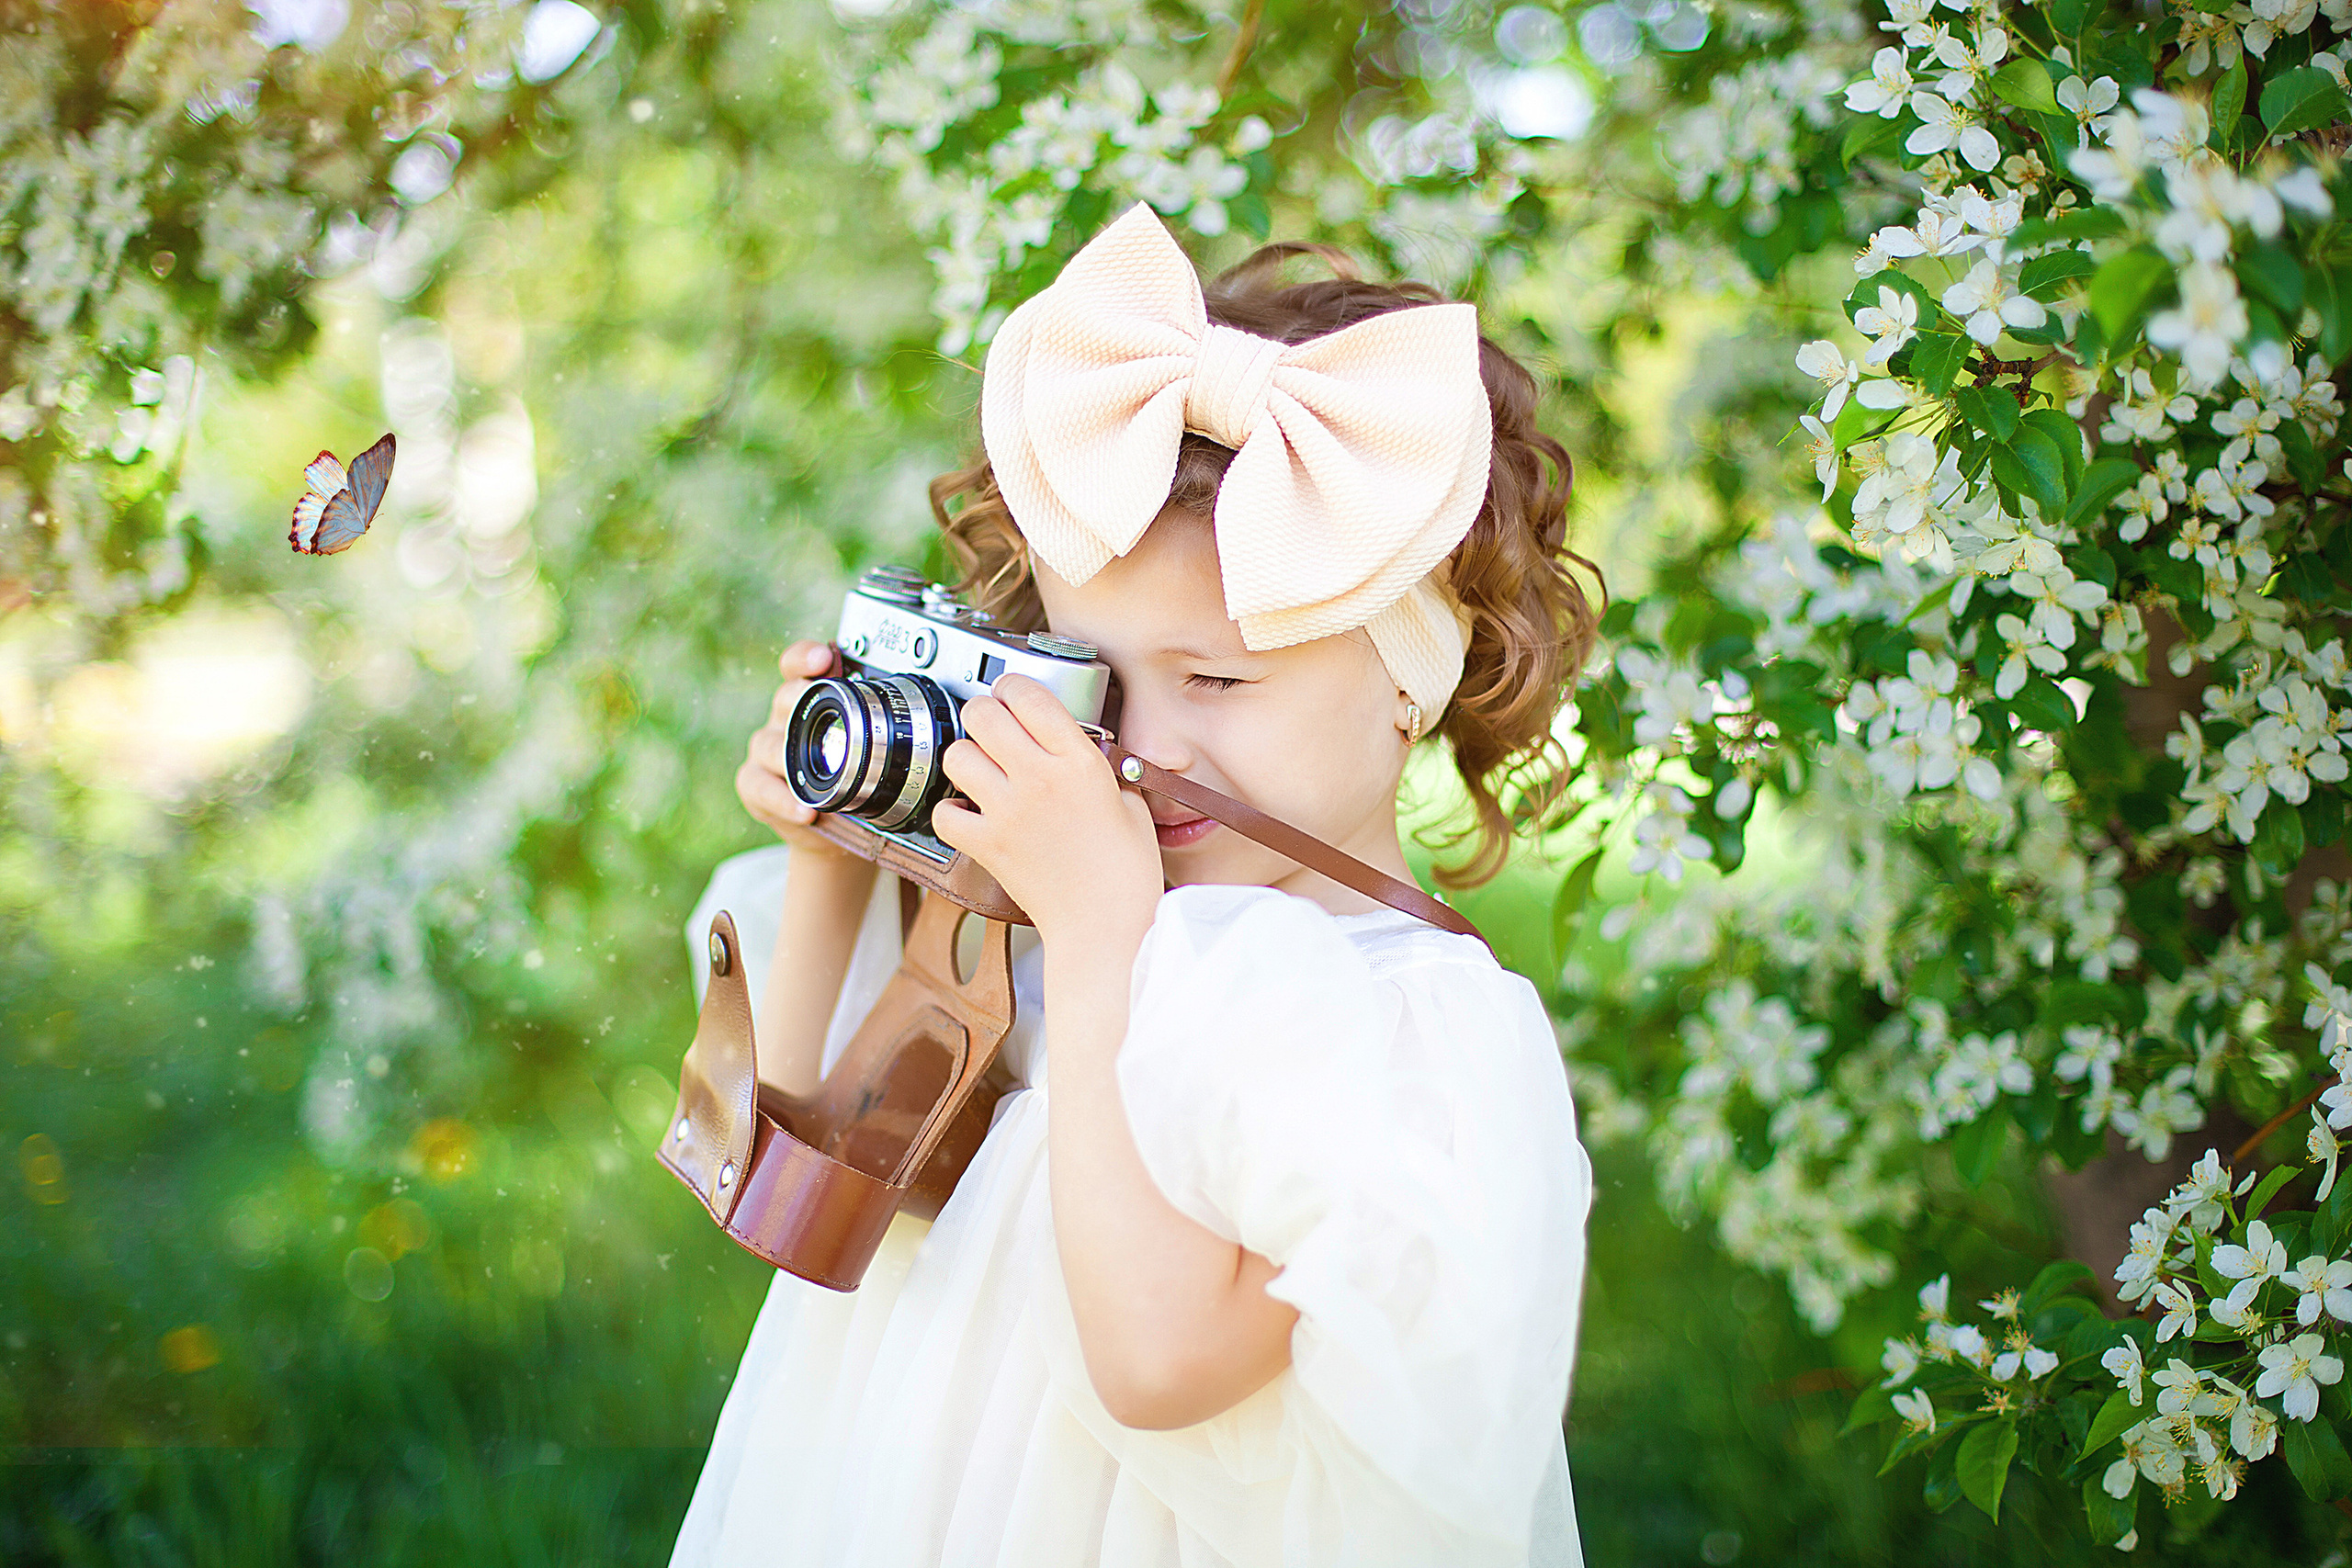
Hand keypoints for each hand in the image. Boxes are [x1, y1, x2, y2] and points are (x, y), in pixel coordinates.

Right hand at [736, 640, 858, 860]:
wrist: (828, 825)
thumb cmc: (847, 777)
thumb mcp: (863, 748)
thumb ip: (876, 724)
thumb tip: (919, 709)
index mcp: (809, 702)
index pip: (797, 667)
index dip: (805, 657)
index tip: (823, 657)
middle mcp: (784, 719)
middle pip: (784, 699)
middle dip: (798, 699)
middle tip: (819, 712)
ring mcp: (765, 751)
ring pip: (770, 746)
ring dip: (790, 762)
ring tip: (811, 777)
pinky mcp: (753, 783)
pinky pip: (762, 787)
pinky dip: (783, 800)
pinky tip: (805, 810)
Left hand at [931, 675, 1163, 943]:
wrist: (1106, 929)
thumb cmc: (1126, 874)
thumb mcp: (1131, 803)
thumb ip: (1102, 768)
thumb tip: (1082, 749)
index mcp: (1079, 762)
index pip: (1029, 695)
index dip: (1014, 687)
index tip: (1012, 693)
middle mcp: (1038, 779)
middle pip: (982, 714)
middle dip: (983, 712)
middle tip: (992, 726)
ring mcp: (1007, 811)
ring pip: (957, 755)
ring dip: (966, 757)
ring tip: (981, 770)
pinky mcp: (986, 845)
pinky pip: (944, 812)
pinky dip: (951, 811)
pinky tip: (970, 813)